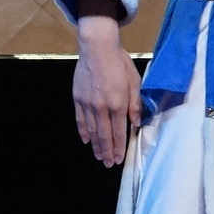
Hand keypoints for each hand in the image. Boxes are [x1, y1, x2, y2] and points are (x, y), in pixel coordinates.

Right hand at [72, 16, 145, 167]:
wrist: (97, 48)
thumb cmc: (119, 63)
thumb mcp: (134, 82)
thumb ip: (135, 104)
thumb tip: (135, 124)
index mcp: (117, 103)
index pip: (118, 131)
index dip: (119, 147)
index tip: (119, 159)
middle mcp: (101, 107)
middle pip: (104, 135)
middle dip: (107, 151)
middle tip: (108, 164)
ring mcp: (88, 104)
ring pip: (92, 130)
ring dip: (96, 145)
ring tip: (99, 157)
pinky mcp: (78, 98)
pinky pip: (80, 119)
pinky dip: (83, 131)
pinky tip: (86, 140)